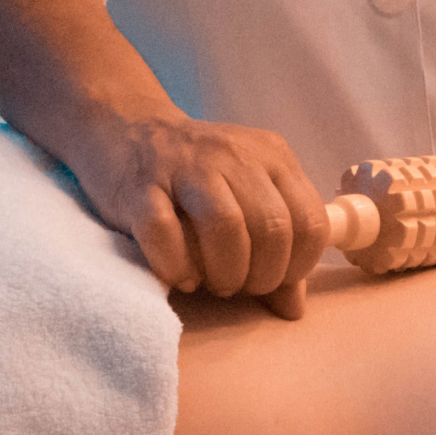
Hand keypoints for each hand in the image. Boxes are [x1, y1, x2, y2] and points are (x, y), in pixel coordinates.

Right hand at [75, 114, 331, 319]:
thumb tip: (293, 306)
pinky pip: (165, 232)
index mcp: (272, 156)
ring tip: (216, 284)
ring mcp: (185, 166)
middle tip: (243, 287)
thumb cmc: (196, 174)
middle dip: (264, 275)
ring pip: (226, 225)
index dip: (299, 264)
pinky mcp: (140, 185)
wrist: (125, 127)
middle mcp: (234, 155)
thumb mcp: (247, 196)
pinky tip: (181, 276)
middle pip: (272, 227)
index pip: (310, 220)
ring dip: (227, 272)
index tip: (277, 281)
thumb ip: (278, 245)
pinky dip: (177, 266)